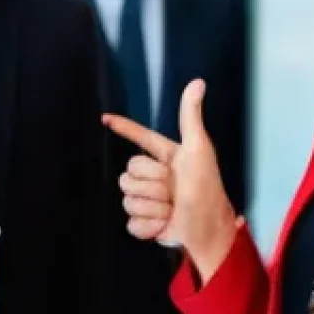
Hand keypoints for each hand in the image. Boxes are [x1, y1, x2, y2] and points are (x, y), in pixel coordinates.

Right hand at [103, 79, 237, 281]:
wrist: (208, 231)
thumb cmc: (207, 190)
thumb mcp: (199, 150)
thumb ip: (191, 117)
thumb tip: (198, 82)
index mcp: (166, 157)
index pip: (140, 137)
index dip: (124, 127)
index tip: (105, 118)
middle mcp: (155, 176)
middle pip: (128, 172)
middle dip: (152, 184)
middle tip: (173, 190)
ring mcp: (148, 200)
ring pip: (127, 197)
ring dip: (153, 206)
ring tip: (171, 209)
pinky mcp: (144, 222)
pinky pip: (131, 221)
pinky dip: (149, 225)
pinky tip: (164, 224)